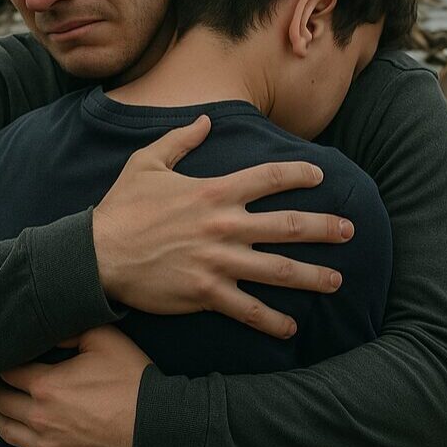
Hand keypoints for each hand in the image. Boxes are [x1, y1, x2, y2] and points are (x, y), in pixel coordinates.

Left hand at [0, 326, 149, 446]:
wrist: (157, 426)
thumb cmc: (132, 380)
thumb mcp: (104, 339)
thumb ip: (70, 331)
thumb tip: (47, 332)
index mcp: (46, 385)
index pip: (8, 373)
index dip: (2, 365)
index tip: (2, 361)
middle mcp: (40, 417)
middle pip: (2, 403)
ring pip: (8, 434)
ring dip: (0, 419)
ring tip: (1, 411)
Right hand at [93, 115, 353, 338]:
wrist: (97, 254)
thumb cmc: (121, 208)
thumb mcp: (147, 162)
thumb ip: (180, 139)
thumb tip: (204, 119)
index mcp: (213, 191)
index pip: (269, 177)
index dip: (299, 173)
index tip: (320, 174)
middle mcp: (224, 225)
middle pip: (287, 225)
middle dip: (323, 228)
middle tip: (349, 230)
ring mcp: (218, 261)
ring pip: (277, 270)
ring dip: (311, 276)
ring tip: (337, 281)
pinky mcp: (206, 292)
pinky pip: (248, 309)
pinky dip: (272, 320)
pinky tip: (292, 326)